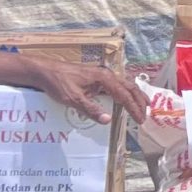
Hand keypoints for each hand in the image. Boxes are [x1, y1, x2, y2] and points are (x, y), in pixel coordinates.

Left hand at [25, 58, 141, 122]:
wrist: (44, 71)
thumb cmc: (58, 83)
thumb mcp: (73, 99)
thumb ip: (91, 109)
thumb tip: (107, 120)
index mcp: (104, 78)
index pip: (125, 95)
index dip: (134, 108)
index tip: (140, 120)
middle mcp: (106, 74)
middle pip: (130, 87)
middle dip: (140, 100)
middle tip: (146, 114)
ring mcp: (102, 74)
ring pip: (125, 84)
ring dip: (135, 94)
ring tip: (144, 104)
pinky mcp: (96, 76)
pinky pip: (117, 84)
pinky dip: (126, 91)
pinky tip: (126, 97)